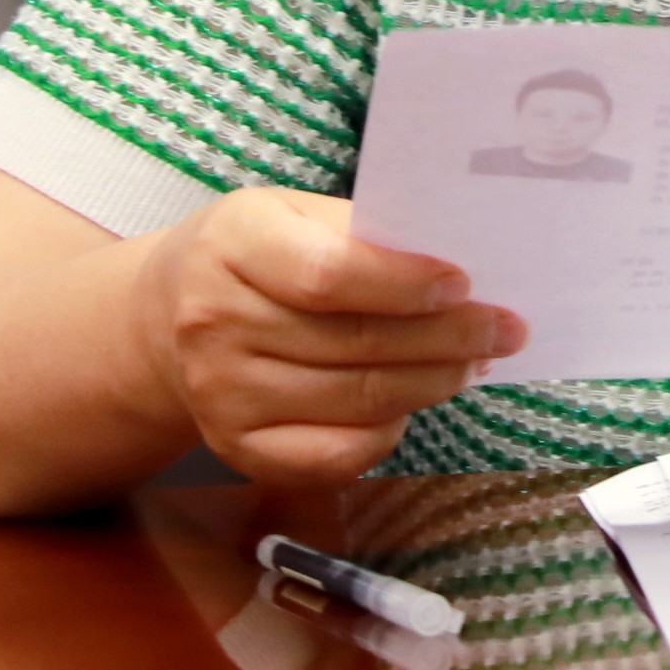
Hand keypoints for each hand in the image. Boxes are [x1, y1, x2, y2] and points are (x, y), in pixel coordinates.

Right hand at [135, 189, 525, 483]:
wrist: (164, 318)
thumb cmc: (254, 254)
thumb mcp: (290, 213)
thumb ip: (360, 233)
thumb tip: (455, 265)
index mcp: (233, 245)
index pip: (329, 276)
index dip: (404, 285)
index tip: (464, 284)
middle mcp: (215, 323)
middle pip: (356, 344)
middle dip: (448, 339)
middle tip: (505, 329)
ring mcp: (221, 394)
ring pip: (356, 401)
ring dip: (432, 384)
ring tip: (474, 362)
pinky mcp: (235, 449)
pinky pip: (333, 455)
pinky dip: (386, 433)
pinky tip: (412, 404)